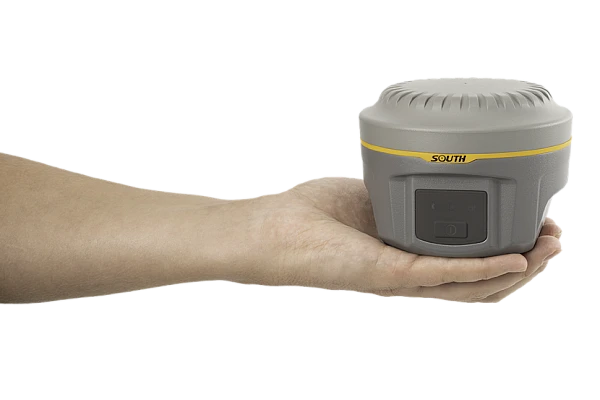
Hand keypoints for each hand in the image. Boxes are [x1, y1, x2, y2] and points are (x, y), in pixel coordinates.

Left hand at [236, 176, 562, 302]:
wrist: (272, 232)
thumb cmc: (310, 216)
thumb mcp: (370, 193)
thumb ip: (401, 189)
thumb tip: (427, 170)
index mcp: (408, 251)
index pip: (466, 258)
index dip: (504, 245)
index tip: (530, 222)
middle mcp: (410, 270)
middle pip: (480, 277)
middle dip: (523, 258)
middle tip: (553, 236)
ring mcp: (401, 276)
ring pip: (472, 285)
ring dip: (515, 267)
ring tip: (546, 247)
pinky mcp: (390, 274)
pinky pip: (444, 275)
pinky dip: (481, 269)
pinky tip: (511, 258)